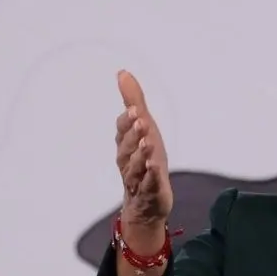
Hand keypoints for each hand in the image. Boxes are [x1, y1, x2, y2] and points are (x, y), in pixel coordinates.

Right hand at [115, 70, 172, 229]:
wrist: (147, 203)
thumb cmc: (144, 161)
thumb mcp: (143, 129)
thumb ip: (133, 101)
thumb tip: (122, 72)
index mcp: (125, 145)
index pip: (122, 131)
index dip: (127, 121)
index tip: (135, 109)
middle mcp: (127, 162)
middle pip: (126, 148)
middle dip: (133, 134)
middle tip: (141, 121)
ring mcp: (137, 179)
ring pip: (135, 167)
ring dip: (141, 154)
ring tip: (148, 143)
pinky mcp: (150, 194)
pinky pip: (148, 186)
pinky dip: (150, 177)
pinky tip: (155, 169)